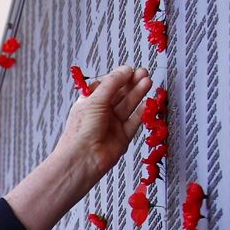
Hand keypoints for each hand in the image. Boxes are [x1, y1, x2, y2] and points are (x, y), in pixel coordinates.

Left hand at [53, 65, 152, 183]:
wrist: (83, 159)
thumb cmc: (81, 131)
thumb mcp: (94, 100)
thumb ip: (112, 84)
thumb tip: (125, 70)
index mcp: (90, 102)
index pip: (106, 85)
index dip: (118, 77)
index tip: (130, 70)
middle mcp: (101, 112)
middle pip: (120, 94)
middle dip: (132, 83)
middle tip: (144, 73)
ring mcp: (112, 124)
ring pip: (128, 105)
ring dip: (138, 93)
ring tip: (148, 82)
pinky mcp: (123, 136)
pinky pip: (135, 121)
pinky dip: (142, 111)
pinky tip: (148, 102)